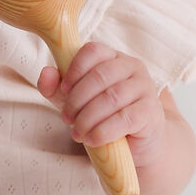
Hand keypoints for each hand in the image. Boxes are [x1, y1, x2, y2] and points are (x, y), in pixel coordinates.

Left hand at [37, 42, 167, 168]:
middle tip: (66, 118)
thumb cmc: (105, 115)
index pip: (93, 51)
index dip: (74, 69)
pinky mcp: (150, 112)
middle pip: (100, 75)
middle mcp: (133, 67)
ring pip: (111, 98)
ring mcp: (145, 88)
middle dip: (77, 99)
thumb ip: (57, 88)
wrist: (137, 143)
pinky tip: (92, 139)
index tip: (63, 90)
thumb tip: (45, 72)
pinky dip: (103, 131)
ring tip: (77, 133)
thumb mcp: (76, 101)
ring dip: (87, 118)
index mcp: (114, 57)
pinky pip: (124, 118)